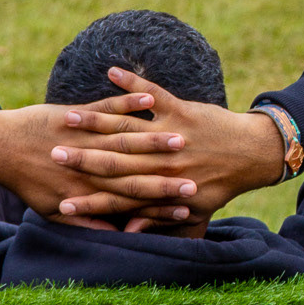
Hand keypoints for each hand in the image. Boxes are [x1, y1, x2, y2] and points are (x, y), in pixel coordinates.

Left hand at [0, 97, 200, 222]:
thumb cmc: (28, 181)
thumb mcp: (53, 209)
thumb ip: (86, 224)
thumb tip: (117, 236)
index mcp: (89, 190)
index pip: (135, 198)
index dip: (165, 201)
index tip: (191, 202)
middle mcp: (91, 165)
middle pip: (139, 168)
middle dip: (170, 171)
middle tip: (197, 173)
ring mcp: (84, 137)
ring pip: (128, 136)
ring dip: (157, 135)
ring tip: (183, 135)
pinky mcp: (76, 115)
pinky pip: (107, 106)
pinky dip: (128, 99)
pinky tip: (147, 98)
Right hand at [42, 68, 285, 233]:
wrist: (252, 155)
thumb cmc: (219, 184)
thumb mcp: (194, 210)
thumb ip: (160, 220)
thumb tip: (129, 232)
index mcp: (162, 186)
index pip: (117, 196)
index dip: (87, 200)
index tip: (60, 200)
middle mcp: (163, 161)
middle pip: (113, 161)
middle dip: (80, 159)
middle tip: (51, 156)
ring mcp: (171, 133)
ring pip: (126, 128)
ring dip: (95, 121)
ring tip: (67, 118)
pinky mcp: (181, 111)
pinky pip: (153, 94)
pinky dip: (133, 83)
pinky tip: (112, 72)